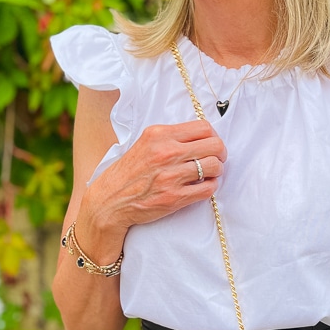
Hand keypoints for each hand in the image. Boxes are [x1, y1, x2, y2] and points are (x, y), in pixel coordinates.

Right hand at [88, 119, 226, 233]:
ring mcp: (171, 176)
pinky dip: (210, 187)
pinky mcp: (174, 197)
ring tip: (208, 174)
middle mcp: (166, 152)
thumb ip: (170, 138)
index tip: (211, 144)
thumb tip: (201, 136)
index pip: (203, 127)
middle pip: (215, 145)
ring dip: (216, 171)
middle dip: (220, 153)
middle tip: (216, 159)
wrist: (110, 201)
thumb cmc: (128, 173)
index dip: (213, 136)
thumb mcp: (145, 144)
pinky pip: (208, 189)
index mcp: (159, 135)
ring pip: (215, 167)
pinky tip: (201, 187)